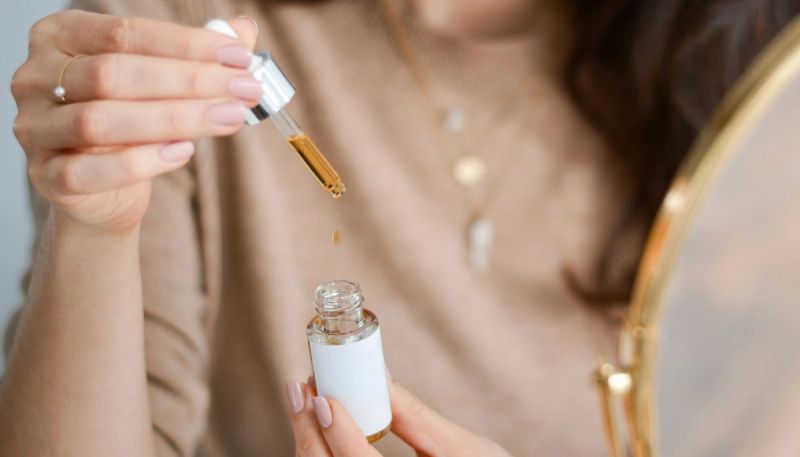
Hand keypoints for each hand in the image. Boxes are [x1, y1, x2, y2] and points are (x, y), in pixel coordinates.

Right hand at [11, 11, 260, 232]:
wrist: (100, 190)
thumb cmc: (130, 124)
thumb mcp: (161, 83)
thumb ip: (196, 56)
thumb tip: (243, 29)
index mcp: (61, 36)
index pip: (126, 32)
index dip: (188, 45)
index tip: (240, 58)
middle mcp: (35, 77)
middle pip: (115, 73)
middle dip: (190, 81)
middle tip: (245, 90)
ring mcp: (35, 128)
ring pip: (102, 120)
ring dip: (176, 119)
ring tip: (229, 118)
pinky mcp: (48, 177)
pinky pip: (92, 170)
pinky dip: (142, 162)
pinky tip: (184, 152)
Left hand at [286, 376, 510, 456]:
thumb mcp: (463, 449)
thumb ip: (417, 417)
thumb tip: (379, 375)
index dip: (338, 433)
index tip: (323, 398)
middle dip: (309, 432)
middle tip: (301, 389)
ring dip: (310, 443)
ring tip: (306, 403)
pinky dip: (323, 455)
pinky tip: (318, 431)